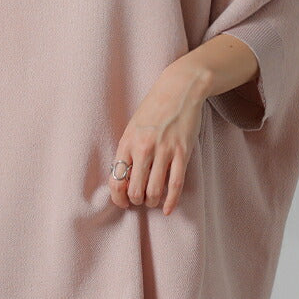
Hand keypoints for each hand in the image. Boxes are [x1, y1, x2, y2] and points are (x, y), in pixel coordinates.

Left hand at [109, 64, 211, 214]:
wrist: (178, 90)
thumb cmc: (153, 110)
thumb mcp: (133, 128)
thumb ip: (128, 151)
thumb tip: (125, 179)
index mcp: (127, 143)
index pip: (116, 180)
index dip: (118, 198)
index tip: (123, 202)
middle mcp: (143, 148)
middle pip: (135, 190)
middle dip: (136, 201)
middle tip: (140, 200)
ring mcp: (164, 151)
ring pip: (154, 191)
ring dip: (152, 201)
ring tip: (153, 200)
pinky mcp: (182, 152)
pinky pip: (176, 184)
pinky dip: (171, 201)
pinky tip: (167, 209)